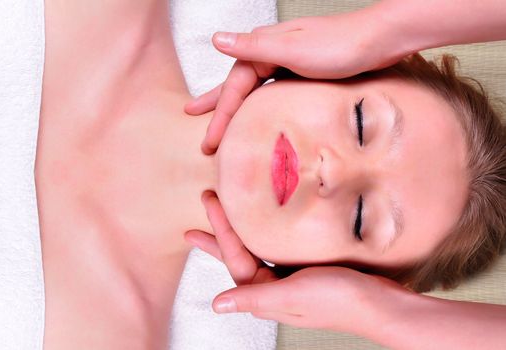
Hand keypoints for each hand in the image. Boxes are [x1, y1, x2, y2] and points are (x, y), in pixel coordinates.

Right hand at [185, 9, 408, 153]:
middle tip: (199, 131)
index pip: (234, 87)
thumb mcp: (293, 49)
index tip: (210, 143)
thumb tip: (216, 39)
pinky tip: (259, 112)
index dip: (219, 116)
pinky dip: (260, 104)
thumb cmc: (342, 45)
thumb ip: (253, 46)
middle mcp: (271, 51)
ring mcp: (287, 60)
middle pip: (237, 86)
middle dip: (217, 109)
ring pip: (253, 89)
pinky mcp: (303, 70)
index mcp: (264, 46)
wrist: (383, 38)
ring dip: (234, 106)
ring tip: (217, 121)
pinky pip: (272, 91)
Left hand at [185, 191, 411, 334]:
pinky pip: (276, 247)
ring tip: (222, 216)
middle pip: (239, 255)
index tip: (209, 200)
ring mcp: (289, 280)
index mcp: (265, 294)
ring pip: (256, 249)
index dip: (220, 231)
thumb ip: (254, 298)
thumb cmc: (340, 300)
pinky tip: (265, 224)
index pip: (235, 257)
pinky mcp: (306, 270)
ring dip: (239, 232)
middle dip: (219, 235)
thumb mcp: (292, 296)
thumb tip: (215, 305)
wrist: (382, 304)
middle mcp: (273, 288)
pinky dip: (265, 234)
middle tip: (201, 212)